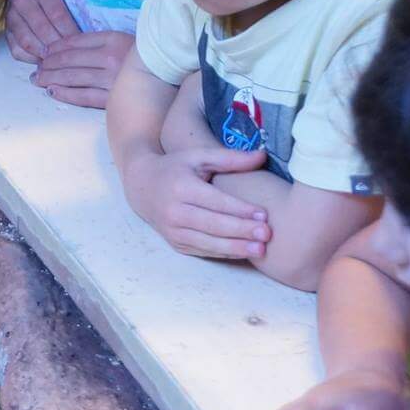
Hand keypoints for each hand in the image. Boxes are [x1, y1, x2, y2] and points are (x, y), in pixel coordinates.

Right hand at [5, 0, 78, 63]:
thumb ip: (77, 8)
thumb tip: (92, 32)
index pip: (58, 16)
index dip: (71, 34)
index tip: (83, 45)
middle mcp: (22, 0)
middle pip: (43, 31)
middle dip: (59, 48)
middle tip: (74, 59)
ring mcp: (11, 15)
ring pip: (28, 42)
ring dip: (45, 55)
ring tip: (60, 62)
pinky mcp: (6, 30)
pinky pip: (17, 51)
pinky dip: (31, 59)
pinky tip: (45, 61)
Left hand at [31, 30, 135, 108]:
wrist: (171, 73)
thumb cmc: (145, 56)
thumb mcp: (124, 39)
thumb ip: (99, 40)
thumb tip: (68, 45)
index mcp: (112, 39)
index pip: (75, 42)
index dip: (56, 48)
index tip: (44, 52)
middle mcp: (109, 58)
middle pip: (70, 60)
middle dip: (48, 64)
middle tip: (35, 69)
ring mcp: (111, 79)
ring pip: (73, 77)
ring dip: (51, 78)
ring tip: (37, 79)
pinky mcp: (113, 99)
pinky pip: (84, 96)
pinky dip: (66, 94)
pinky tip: (53, 91)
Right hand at [120, 145, 270, 258]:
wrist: (142, 186)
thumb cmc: (176, 168)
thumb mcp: (199, 156)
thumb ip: (230, 158)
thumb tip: (262, 156)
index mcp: (181, 188)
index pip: (215, 201)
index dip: (240, 209)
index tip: (264, 214)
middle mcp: (174, 211)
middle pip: (213, 224)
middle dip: (241, 231)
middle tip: (267, 234)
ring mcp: (173, 231)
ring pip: (208, 243)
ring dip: (236, 248)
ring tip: (260, 250)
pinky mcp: (175, 243)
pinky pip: (203, 251)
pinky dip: (224, 253)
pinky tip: (244, 253)